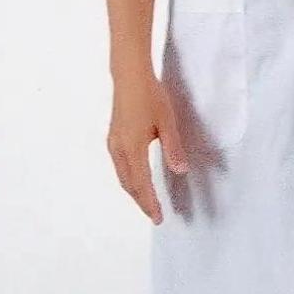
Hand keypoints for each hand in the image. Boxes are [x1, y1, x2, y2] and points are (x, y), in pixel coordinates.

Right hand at [107, 72, 188, 225]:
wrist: (129, 75)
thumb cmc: (150, 96)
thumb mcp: (167, 122)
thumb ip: (173, 148)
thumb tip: (180, 171)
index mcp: (133, 148)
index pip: (142, 184)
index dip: (150, 203)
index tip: (158, 218)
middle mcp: (119, 149)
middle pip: (129, 184)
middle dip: (141, 201)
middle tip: (154, 215)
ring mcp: (114, 143)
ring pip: (122, 176)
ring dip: (134, 191)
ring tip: (147, 201)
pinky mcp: (113, 136)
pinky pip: (120, 166)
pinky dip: (129, 179)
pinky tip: (137, 178)